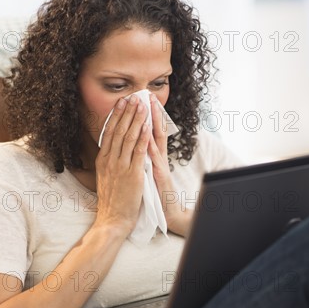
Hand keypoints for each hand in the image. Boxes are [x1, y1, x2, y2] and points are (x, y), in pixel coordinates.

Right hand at [93, 95, 150, 236]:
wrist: (113, 219)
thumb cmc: (111, 201)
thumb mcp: (103, 178)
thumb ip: (107, 162)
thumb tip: (109, 149)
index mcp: (102, 160)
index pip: (109, 132)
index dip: (116, 116)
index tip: (121, 103)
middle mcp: (110, 161)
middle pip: (119, 131)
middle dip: (127, 112)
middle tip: (134, 97)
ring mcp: (121, 167)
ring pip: (129, 137)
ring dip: (136, 119)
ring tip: (142, 105)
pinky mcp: (133, 175)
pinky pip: (139, 152)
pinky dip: (143, 137)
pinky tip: (147, 126)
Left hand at [148, 94, 192, 236]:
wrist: (167, 213)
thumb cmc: (156, 195)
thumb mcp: (149, 173)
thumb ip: (146, 159)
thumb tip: (140, 147)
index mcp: (153, 157)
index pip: (150, 132)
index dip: (146, 116)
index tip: (141, 100)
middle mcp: (158, 158)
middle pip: (155, 131)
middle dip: (152, 112)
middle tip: (147, 94)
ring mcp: (160, 166)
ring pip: (156, 140)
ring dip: (152, 122)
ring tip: (148, 106)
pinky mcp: (160, 176)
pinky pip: (155, 158)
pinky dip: (151, 146)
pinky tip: (147, 134)